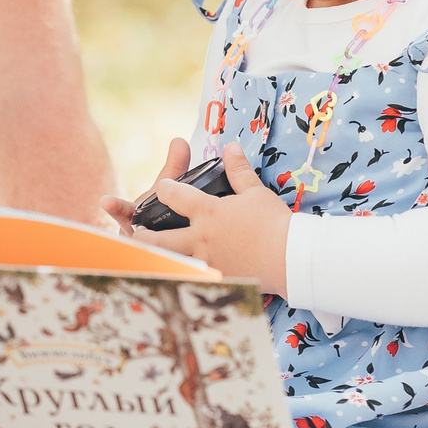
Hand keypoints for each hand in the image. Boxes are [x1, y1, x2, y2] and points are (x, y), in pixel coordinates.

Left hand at [100, 139, 290, 290]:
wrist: (291, 257)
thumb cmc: (275, 222)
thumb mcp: (256, 192)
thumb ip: (238, 170)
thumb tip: (230, 147)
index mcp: (207, 212)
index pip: (174, 196)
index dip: (165, 189)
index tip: (162, 188)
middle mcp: (200, 237)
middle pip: (158, 238)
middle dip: (142, 235)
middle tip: (136, 233)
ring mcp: (206, 261)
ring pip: (168, 262)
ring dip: (154, 260)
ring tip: (145, 259)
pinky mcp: (216, 279)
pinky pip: (190, 280)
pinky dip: (178, 279)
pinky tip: (173, 280)